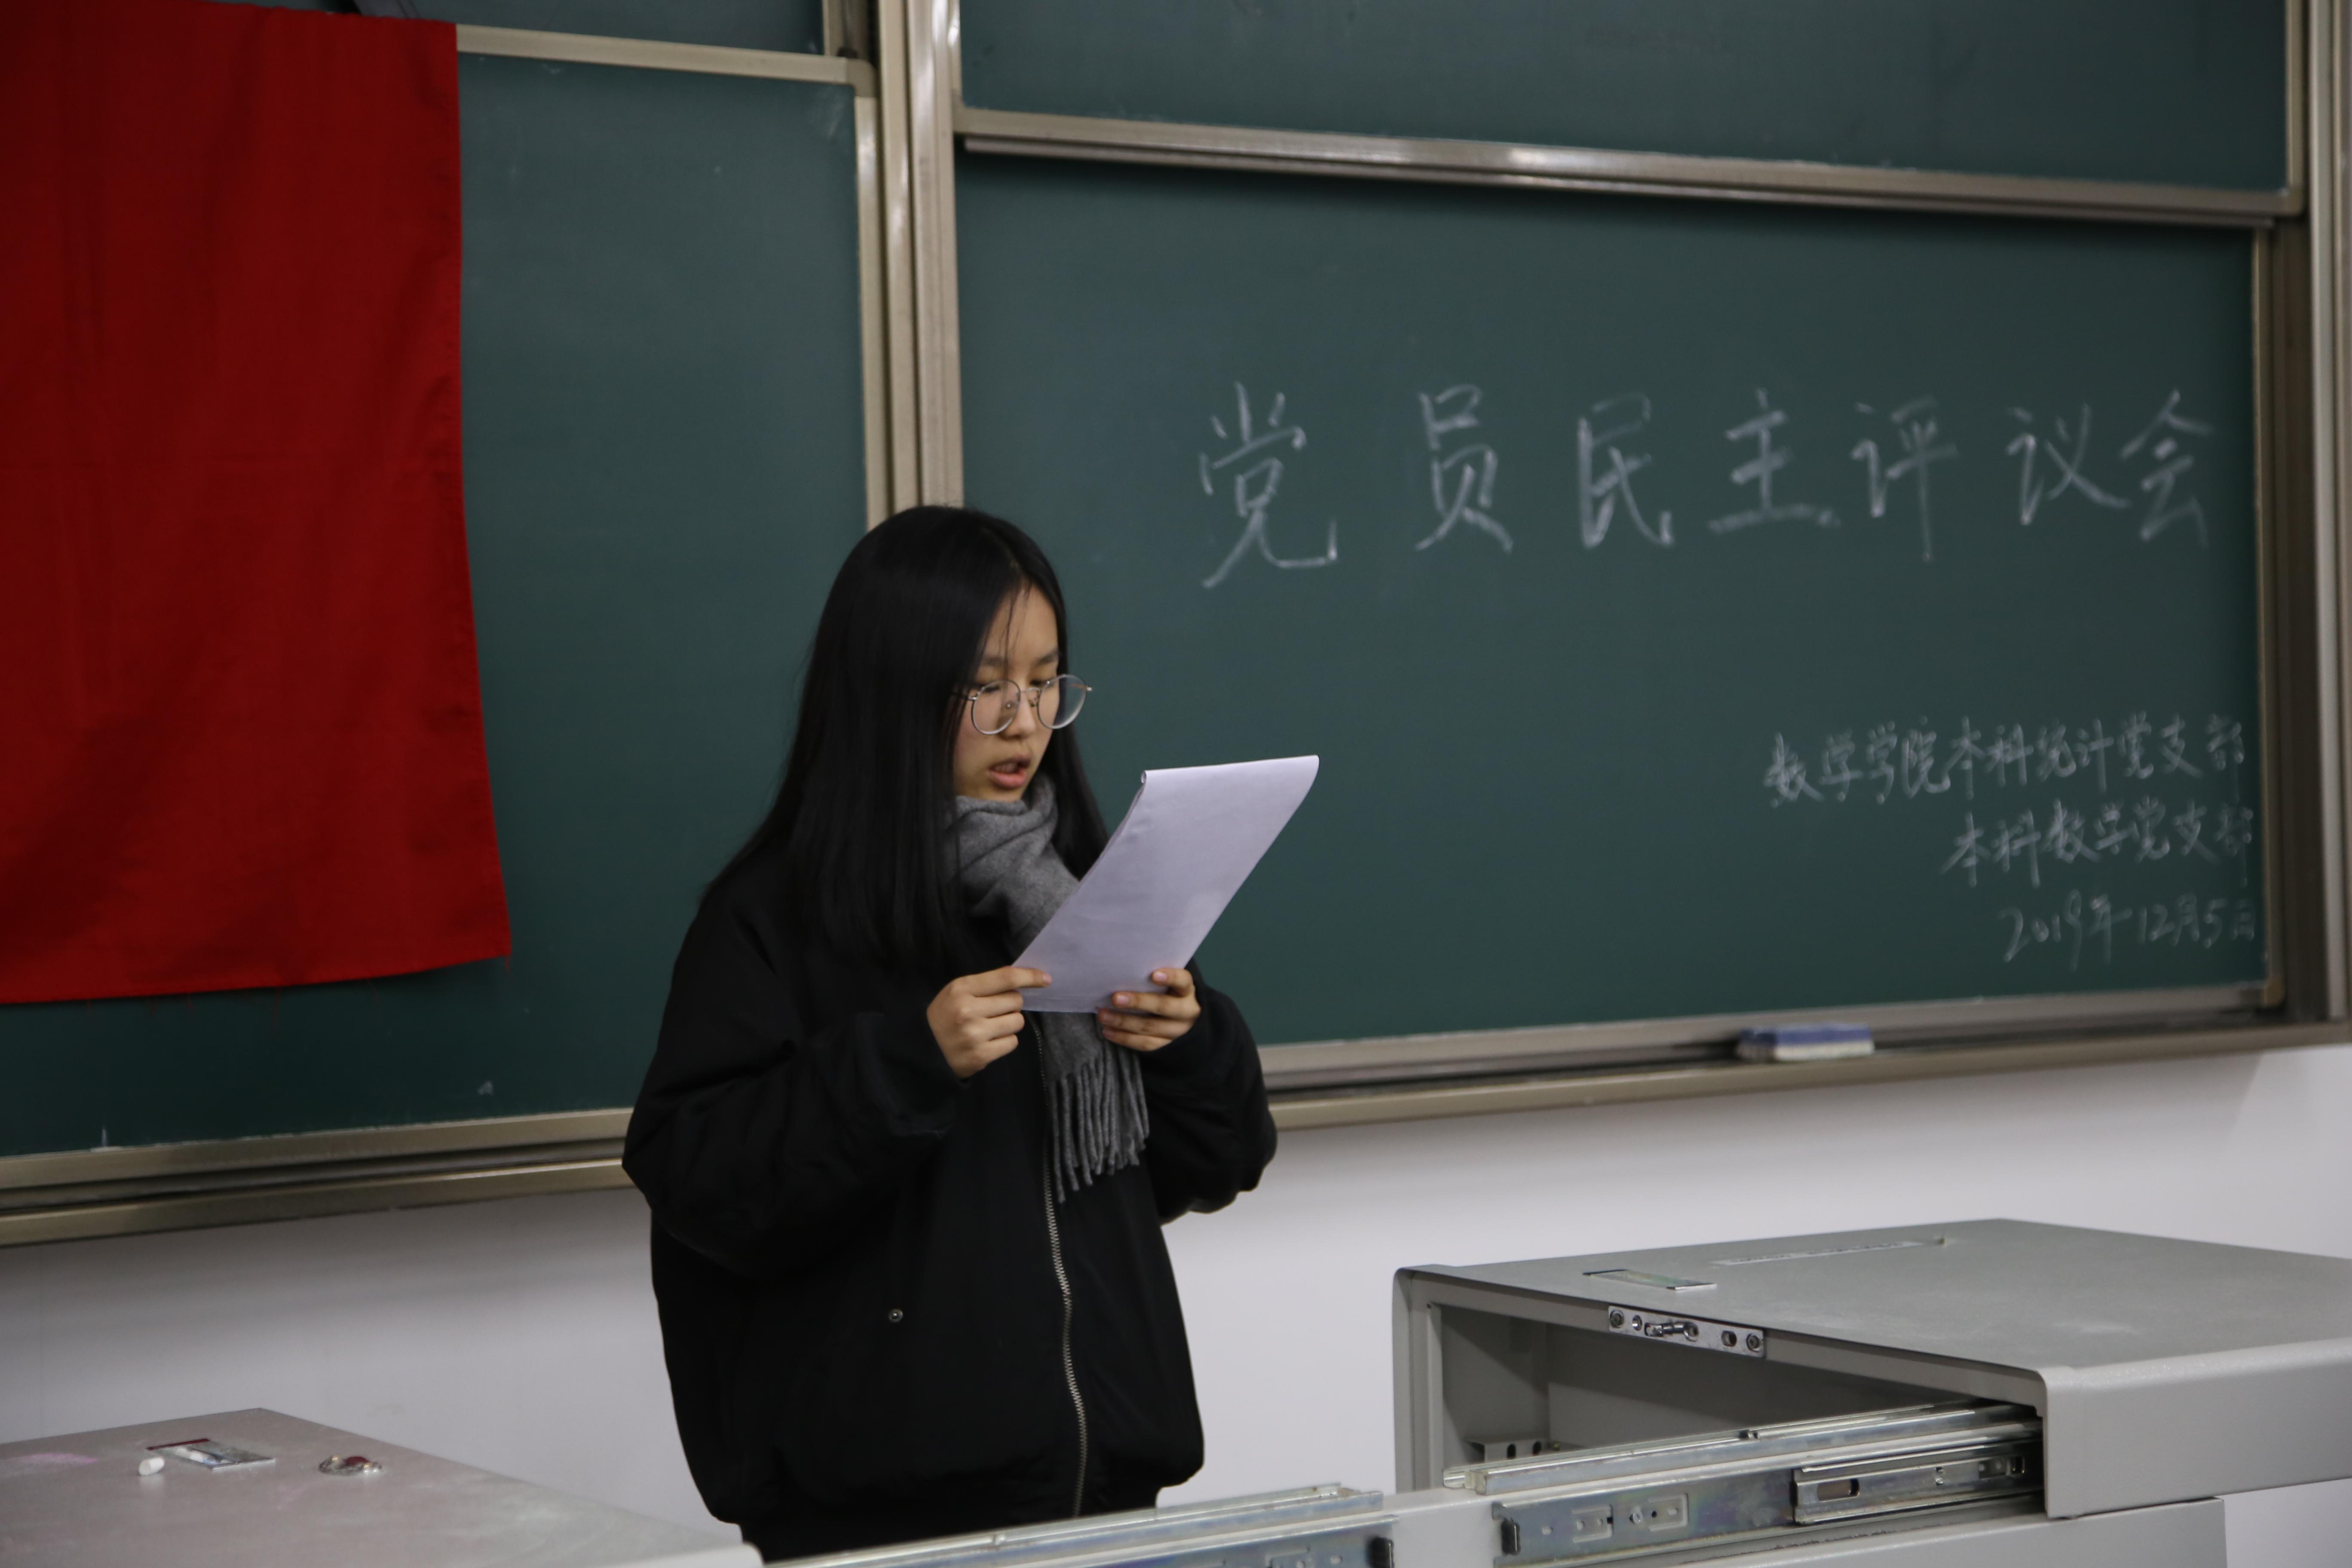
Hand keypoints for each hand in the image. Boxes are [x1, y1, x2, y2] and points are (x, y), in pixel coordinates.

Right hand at [928, 966, 1047, 1078]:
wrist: (922, 1051)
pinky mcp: (981, 1056)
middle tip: (993, 1011)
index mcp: (961, 989)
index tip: (1045, 979)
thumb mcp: (956, 993)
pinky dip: (1005, 1041)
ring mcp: (975, 1035)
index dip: (1029, 976)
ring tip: (990, 1027)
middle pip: (1015, 1001)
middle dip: (1010, 1004)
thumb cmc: (945, 1016)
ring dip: (1009, 1023)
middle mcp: (968, 1010)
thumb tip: (1023, 982)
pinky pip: (1012, 1042)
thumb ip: (985, 985)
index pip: (1005, 978)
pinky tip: (988, 1041)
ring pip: (1017, 1022)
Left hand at [1097, 968, 1201, 1053]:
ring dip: (1123, 1021)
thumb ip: (1152, 979)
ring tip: (1103, 1015)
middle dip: (1138, 1002)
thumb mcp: (1168, 986)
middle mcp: (1187, 1011)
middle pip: (1163, 1006)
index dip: (1170, 977)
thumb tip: (1123, 971)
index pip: (1183, 981)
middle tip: (1115, 998)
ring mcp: (1178, 1032)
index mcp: (1187, 991)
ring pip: (1150, 1027)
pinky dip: (1124, 1038)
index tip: (1153, 975)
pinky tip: (1108, 1031)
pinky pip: (1145, 1044)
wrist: (1183, 1023)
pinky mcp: (1167, 1047)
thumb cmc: (1167, 995)